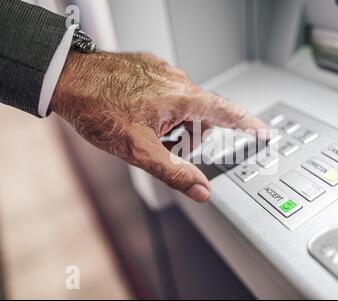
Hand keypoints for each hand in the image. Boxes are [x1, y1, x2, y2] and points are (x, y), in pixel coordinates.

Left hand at [50, 51, 266, 201]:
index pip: (227, 112)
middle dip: (191, 136)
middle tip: (164, 146)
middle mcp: (177, 80)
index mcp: (182, 98)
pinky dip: (163, 108)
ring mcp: (163, 71)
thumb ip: (175, 173)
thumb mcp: (139, 150)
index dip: (249, 125)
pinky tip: (139, 114)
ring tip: (145, 130)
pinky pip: (169, 91)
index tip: (264, 132)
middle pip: (202, 115)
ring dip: (175, 123)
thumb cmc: (99, 109)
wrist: (67, 78)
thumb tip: (202, 191)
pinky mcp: (150, 67)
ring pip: (184, 104)